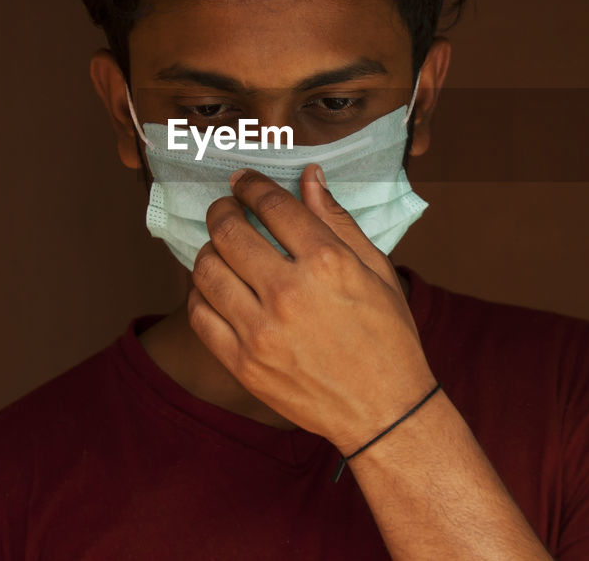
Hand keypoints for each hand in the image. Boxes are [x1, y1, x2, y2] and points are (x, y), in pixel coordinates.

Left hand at [185, 164, 436, 453]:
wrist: (385, 410)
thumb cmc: (388, 337)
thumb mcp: (377, 271)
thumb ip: (338, 221)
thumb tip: (309, 177)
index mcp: (327, 263)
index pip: (272, 204)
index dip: (250, 184)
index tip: (242, 181)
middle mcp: (289, 293)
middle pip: (229, 232)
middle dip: (221, 210)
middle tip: (225, 208)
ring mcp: (261, 331)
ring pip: (206, 270)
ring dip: (208, 249)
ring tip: (220, 249)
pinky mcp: (244, 364)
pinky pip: (200, 315)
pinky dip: (201, 293)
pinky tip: (215, 288)